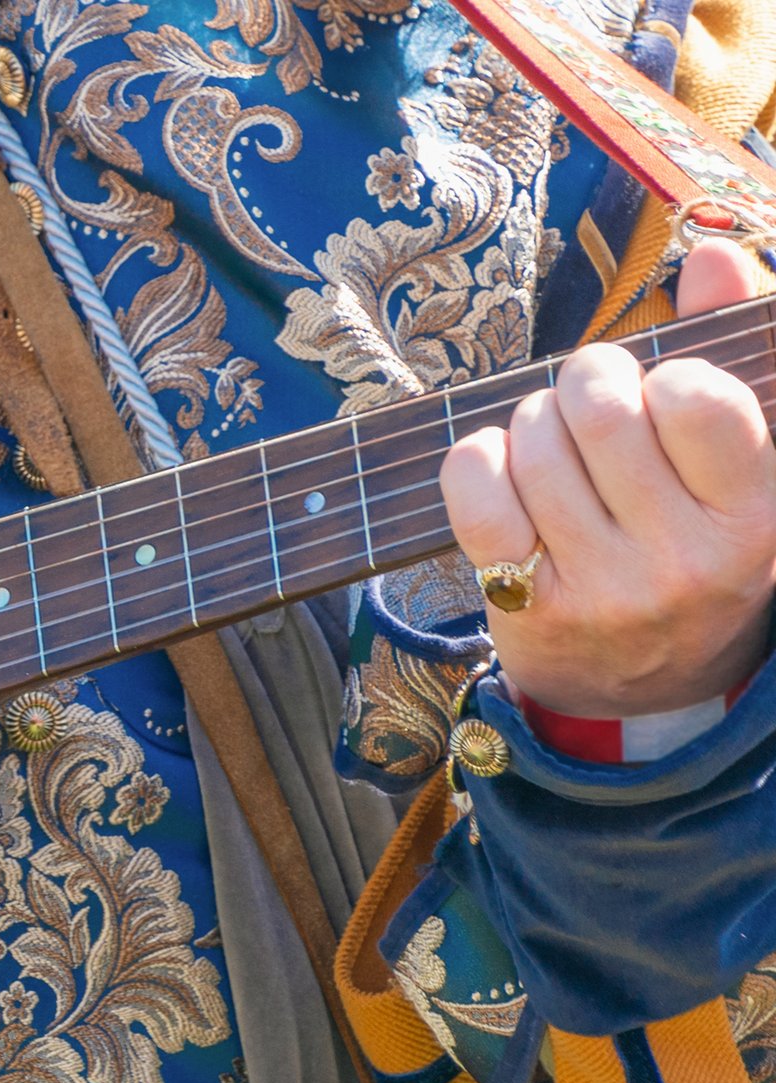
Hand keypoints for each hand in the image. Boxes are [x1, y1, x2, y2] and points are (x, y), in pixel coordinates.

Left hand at [441, 239, 775, 719]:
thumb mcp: (742, 464)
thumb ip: (741, 353)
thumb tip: (714, 254)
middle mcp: (685, 559)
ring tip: (553, 450)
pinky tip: (499, 473)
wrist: (647, 687)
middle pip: (599, 408)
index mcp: (756, 514)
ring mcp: (603, 589)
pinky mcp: (527, 606)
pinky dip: (475, 460)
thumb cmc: (692, 540)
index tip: (658, 396)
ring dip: (530, 426)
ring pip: (532, 443)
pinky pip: (475, 488)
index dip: (662, 376)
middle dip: (583, 385)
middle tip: (588, 410)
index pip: (697, 398)